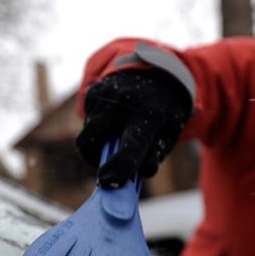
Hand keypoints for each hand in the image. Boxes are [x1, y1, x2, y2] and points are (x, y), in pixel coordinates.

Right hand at [76, 70, 191, 187]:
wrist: (157, 74)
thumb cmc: (163, 114)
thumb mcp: (168, 135)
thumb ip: (151, 158)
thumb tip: (128, 180)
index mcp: (149, 116)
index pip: (132, 146)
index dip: (119, 167)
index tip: (108, 181)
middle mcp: (124, 103)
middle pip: (91, 140)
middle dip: (92, 158)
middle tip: (104, 169)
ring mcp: (105, 96)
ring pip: (86, 136)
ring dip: (95, 146)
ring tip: (114, 139)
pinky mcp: (93, 93)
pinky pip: (87, 123)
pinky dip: (97, 131)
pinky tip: (112, 122)